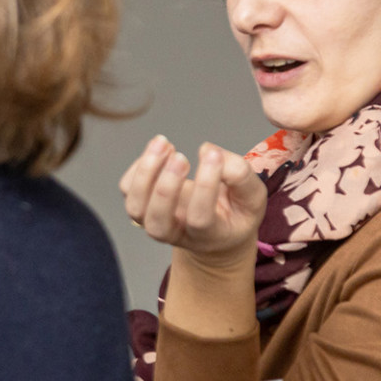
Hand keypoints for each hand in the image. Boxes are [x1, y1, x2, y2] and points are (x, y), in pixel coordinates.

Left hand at [119, 136, 266, 266]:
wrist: (215, 228)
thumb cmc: (235, 212)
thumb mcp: (253, 198)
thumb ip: (241, 176)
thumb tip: (209, 150)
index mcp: (208, 236)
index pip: (199, 218)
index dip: (205, 187)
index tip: (213, 156)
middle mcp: (176, 233)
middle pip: (158, 219)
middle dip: (166, 187)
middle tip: (181, 157)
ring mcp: (154, 221)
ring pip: (136, 207)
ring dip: (145, 174)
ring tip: (165, 144)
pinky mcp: (142, 205)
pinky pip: (128, 189)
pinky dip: (138, 167)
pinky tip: (160, 149)